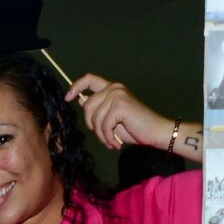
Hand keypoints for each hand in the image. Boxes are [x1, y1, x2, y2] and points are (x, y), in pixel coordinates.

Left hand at [64, 73, 180, 151]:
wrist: (155, 132)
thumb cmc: (134, 128)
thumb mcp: (111, 118)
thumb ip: (98, 109)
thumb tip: (81, 101)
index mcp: (112, 88)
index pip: (89, 79)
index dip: (76, 86)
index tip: (68, 98)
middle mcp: (114, 88)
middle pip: (87, 105)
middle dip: (92, 125)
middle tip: (104, 137)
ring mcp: (117, 95)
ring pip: (95, 118)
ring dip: (101, 135)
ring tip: (111, 142)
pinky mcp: (121, 105)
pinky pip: (104, 125)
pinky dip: (108, 138)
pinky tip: (115, 143)